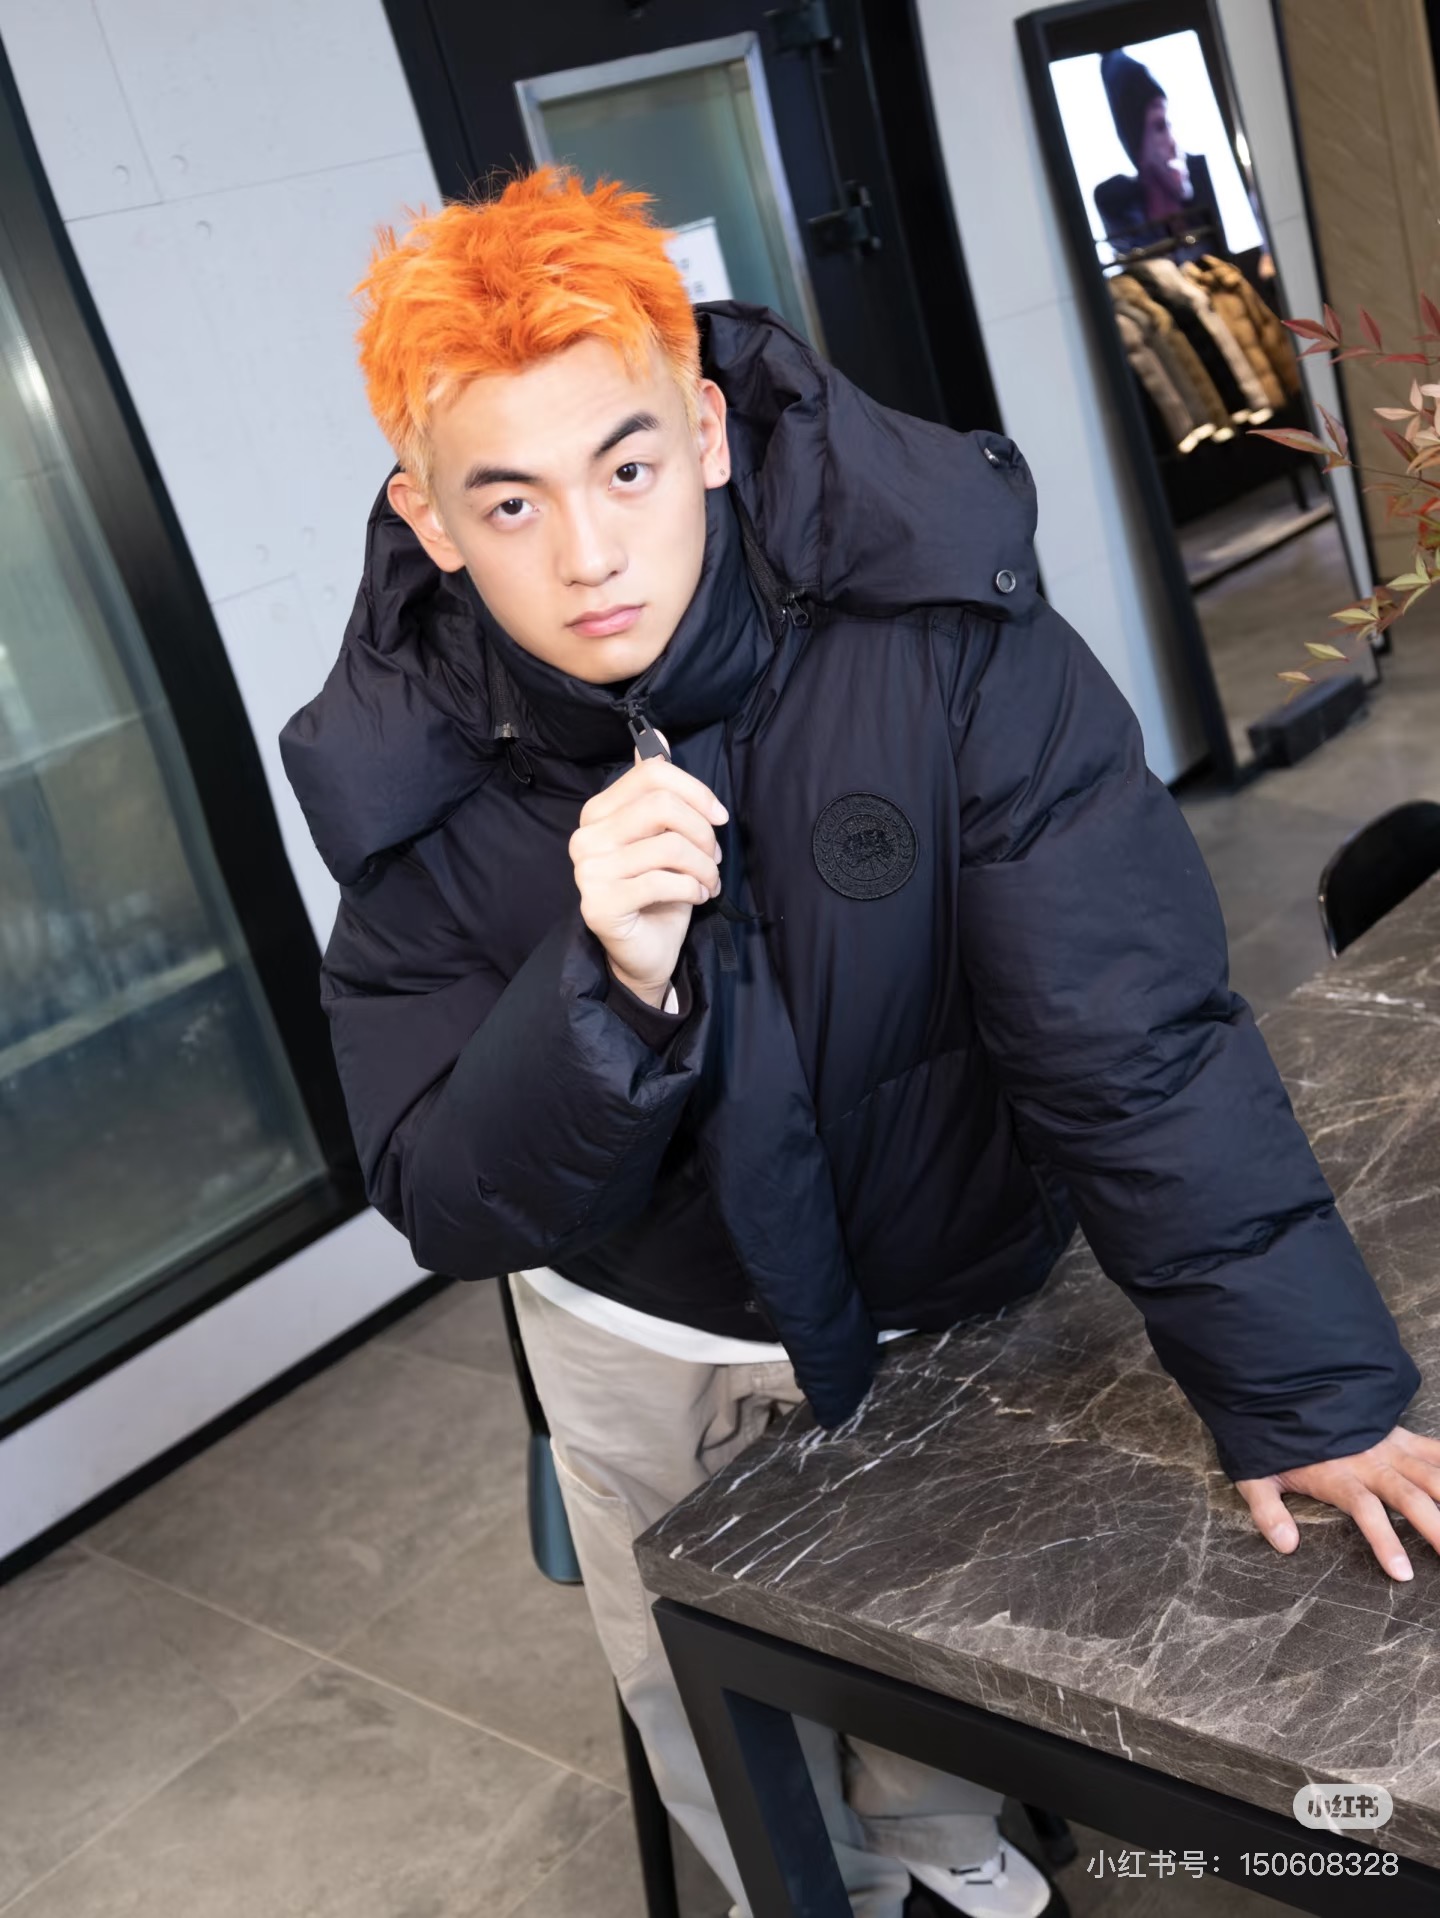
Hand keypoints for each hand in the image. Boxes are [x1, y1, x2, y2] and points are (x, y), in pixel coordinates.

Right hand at [569, 748, 727, 1003]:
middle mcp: (586, 836)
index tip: (719, 817)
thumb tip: (656, 734)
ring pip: (669, 846)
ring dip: (704, 866)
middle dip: (702, 832)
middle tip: (714, 858)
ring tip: (708, 881)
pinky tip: (697, 897)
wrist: (644, 952)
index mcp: (599, 812)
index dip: (696, 792)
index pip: (652, 775)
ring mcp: (588, 871)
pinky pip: (663, 882)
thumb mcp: (663, 835)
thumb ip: (656, 788)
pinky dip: (692, 889)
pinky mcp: (599, 904)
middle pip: (662, 806)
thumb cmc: (658, 892)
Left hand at [1236, 1424, 1439, 1580]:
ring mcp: (1391, 1447)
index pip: (1367, 1511)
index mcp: (1339, 1475)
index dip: (1385, 1541)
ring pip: (1434, 1475)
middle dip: (1438, 1529)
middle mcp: (1371, 1462)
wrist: (1289, 1385)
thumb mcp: (1259, 1472)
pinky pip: (1436, 1449)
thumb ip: (1268, 1510)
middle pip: (1411, 1497)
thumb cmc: (1277, 1435)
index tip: (1402, 1573)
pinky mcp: (1401, 1434)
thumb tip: (1285, 1544)